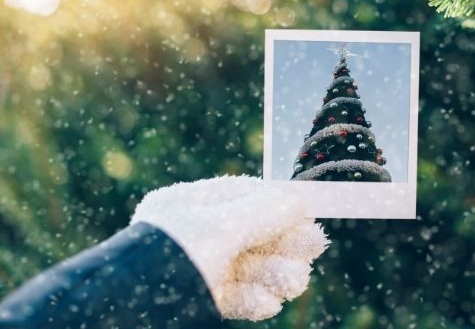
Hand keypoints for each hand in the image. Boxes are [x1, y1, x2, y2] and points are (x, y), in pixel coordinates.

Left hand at [130, 175, 328, 320]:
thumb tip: (299, 200)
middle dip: (285, 243)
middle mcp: (195, 235)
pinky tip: (268, 302)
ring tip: (294, 282)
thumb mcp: (220, 228)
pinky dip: (255, 300)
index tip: (308, 215)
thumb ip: (263, 213)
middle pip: (253, 235)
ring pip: (249, 268)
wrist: (126, 311)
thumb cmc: (169, 257)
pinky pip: (236, 296)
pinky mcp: (202, 300)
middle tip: (314, 246)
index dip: (279, 205)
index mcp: (190, 205)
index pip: (245, 197)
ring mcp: (199, 269)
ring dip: (276, 274)